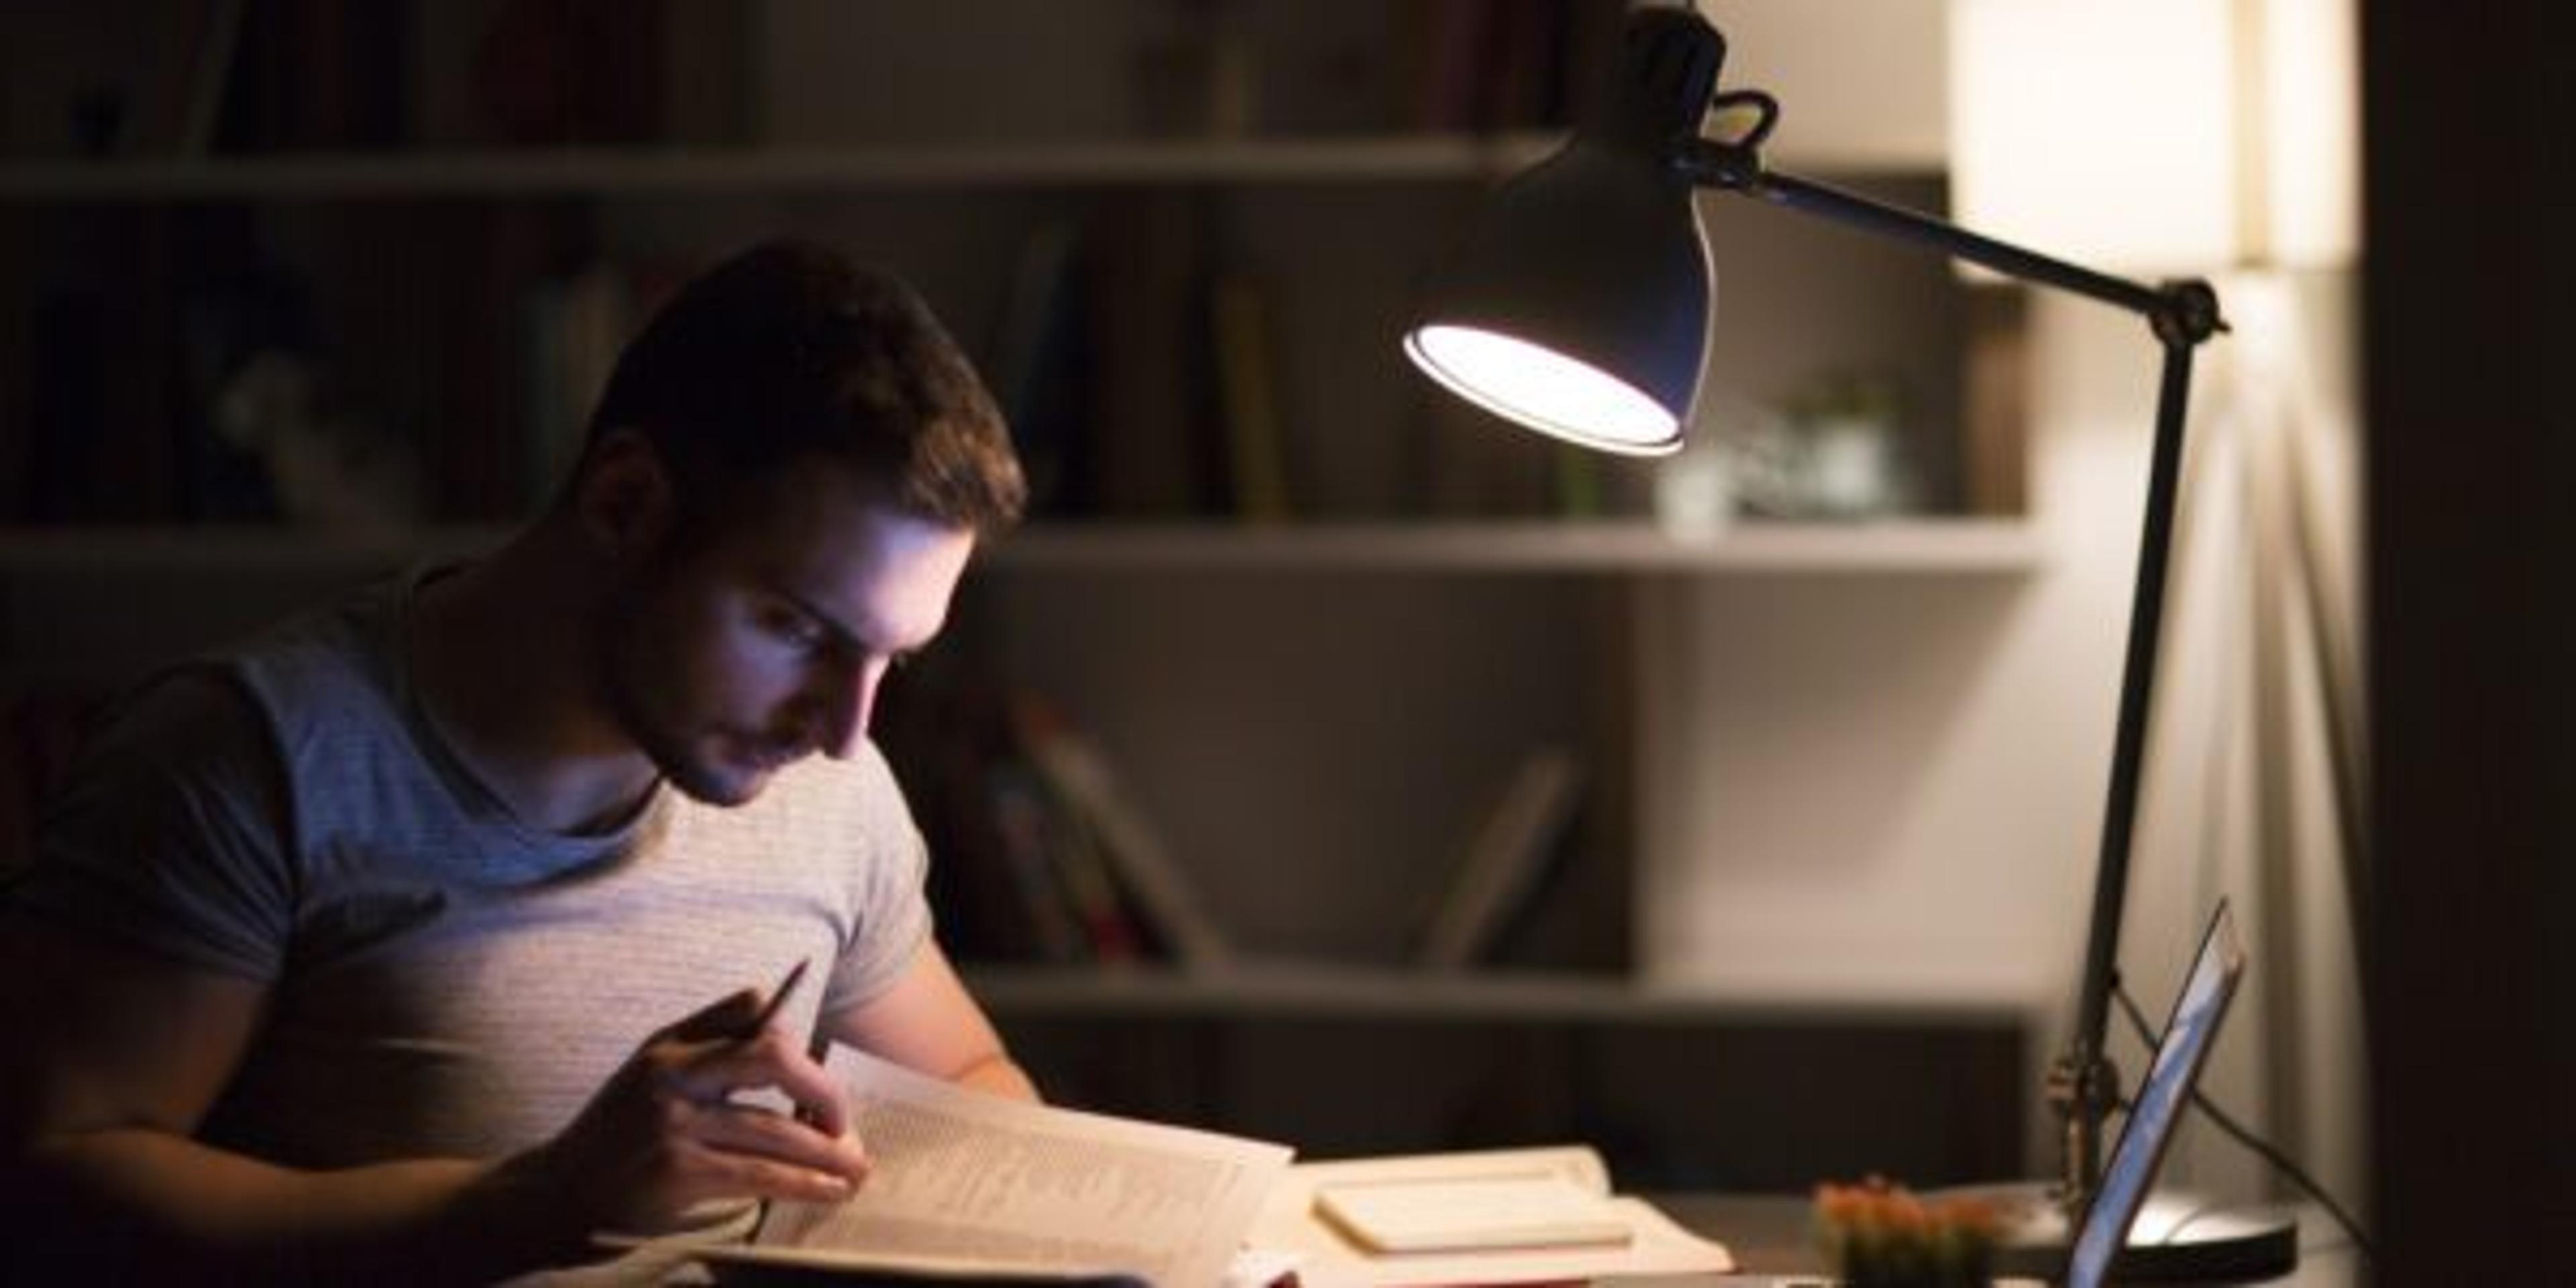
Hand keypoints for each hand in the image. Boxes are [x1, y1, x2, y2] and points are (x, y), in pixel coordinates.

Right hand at [509, 984, 872, 1235]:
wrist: (555, 1192)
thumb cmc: (615, 1135)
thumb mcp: (648, 1076)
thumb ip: (704, 1052)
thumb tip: (787, 1039)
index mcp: (670, 1040)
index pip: (747, 1004)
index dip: (791, 1032)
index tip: (811, 1068)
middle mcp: (673, 1071)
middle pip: (775, 1055)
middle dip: (824, 1090)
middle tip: (843, 1122)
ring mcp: (675, 1121)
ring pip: (776, 1127)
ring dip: (829, 1152)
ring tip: (856, 1167)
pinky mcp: (677, 1170)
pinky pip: (760, 1173)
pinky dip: (805, 1184)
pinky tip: (829, 1191)